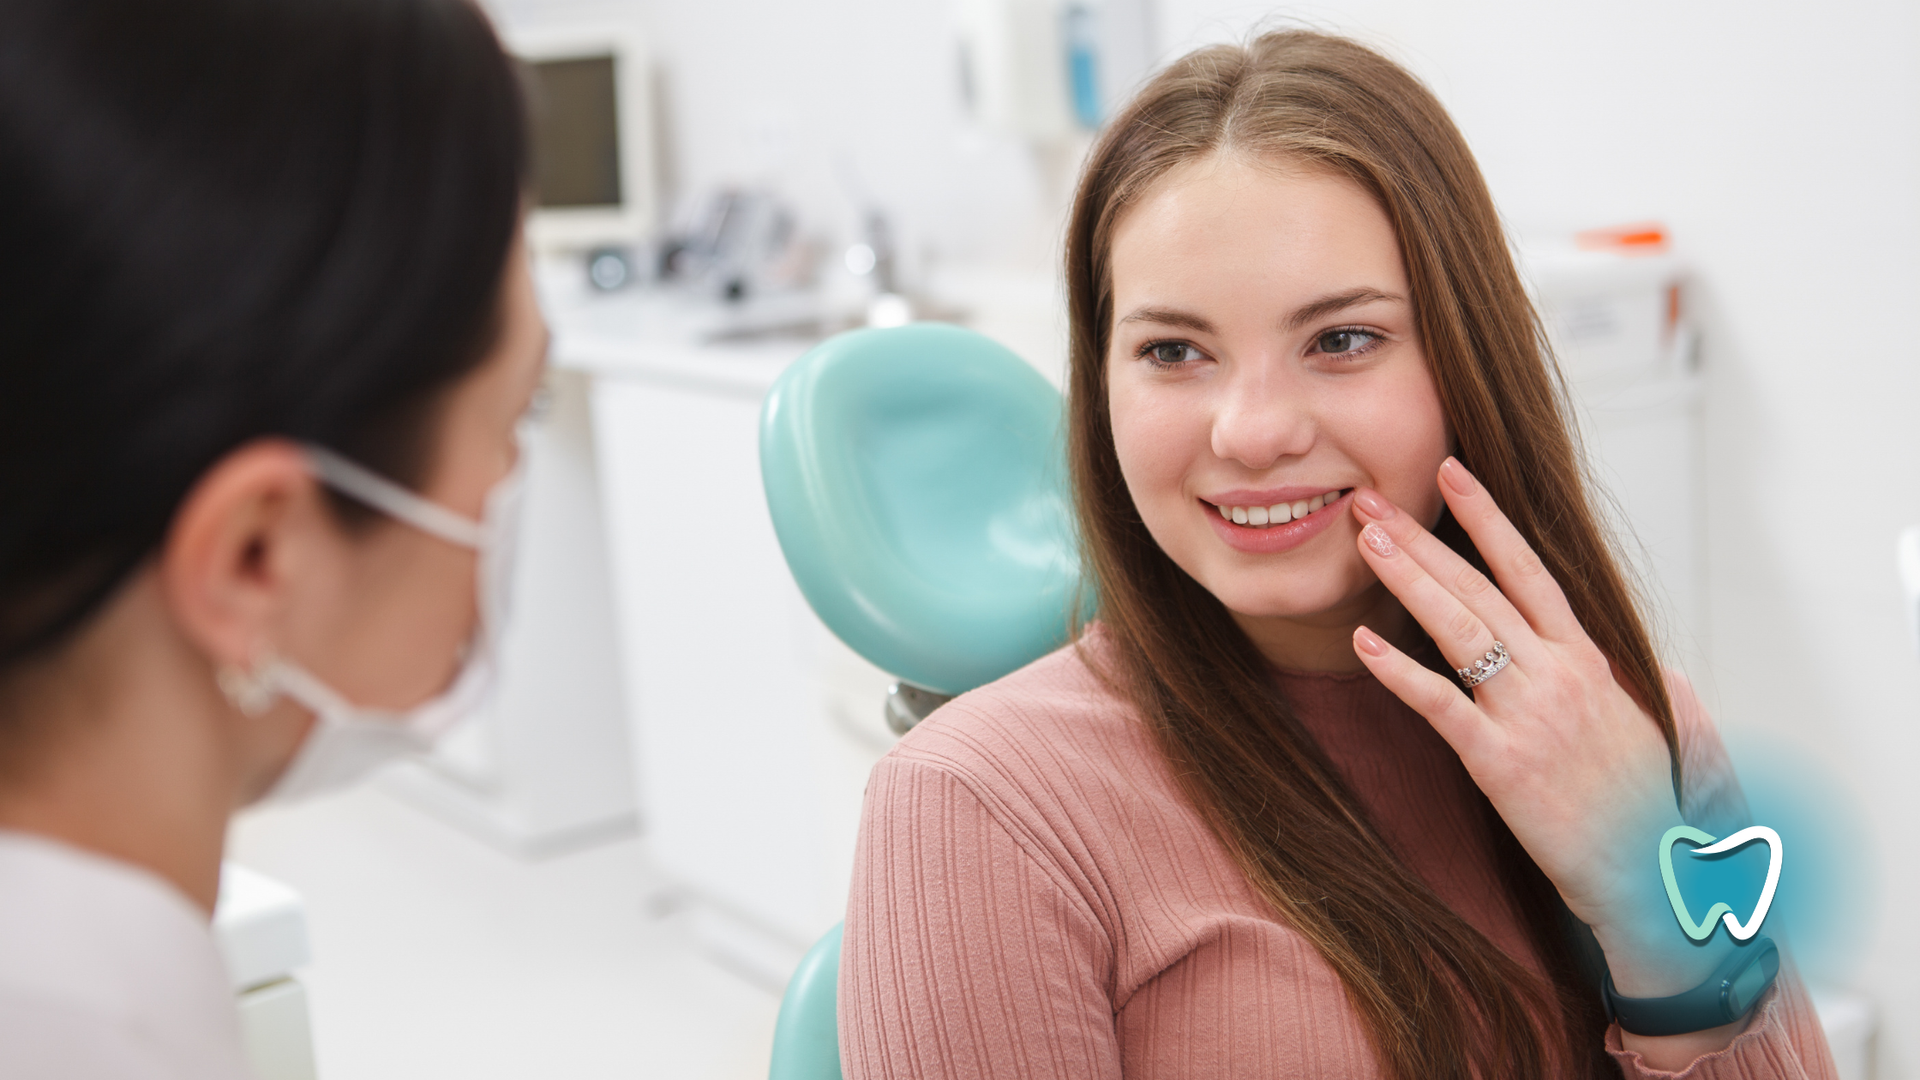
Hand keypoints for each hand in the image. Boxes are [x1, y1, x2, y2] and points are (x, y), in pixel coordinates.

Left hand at [1347, 459, 1709, 999]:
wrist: (1655, 873)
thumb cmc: (1650, 808)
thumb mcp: (1661, 736)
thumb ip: (1656, 695)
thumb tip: (1674, 675)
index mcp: (1588, 660)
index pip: (1531, 570)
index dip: (1488, 519)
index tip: (1452, 474)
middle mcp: (1558, 673)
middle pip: (1479, 587)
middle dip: (1421, 538)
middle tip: (1370, 500)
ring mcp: (1528, 713)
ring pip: (1457, 628)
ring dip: (1407, 580)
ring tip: (1364, 542)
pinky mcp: (1501, 761)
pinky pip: (1440, 705)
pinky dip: (1398, 672)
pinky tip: (1362, 643)